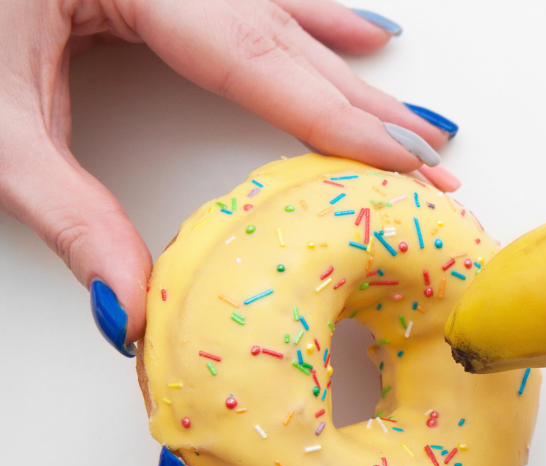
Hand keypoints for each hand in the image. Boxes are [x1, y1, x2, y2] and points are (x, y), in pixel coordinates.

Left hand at [0, 0, 459, 356]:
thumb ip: (64, 215)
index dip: (335, 117)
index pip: (254, 57)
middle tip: (433, 152)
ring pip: (276, 1)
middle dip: (361, 98)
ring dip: (347, 54)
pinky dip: (308, 10)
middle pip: (280, 29)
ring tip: (410, 98)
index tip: (402, 160)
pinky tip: (351, 19)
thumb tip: (127, 307)